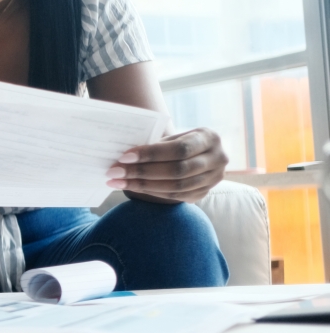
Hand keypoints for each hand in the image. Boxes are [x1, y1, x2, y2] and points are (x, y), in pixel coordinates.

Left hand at [105, 128, 227, 202]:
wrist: (200, 154)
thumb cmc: (180, 142)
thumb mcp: (175, 137)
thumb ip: (157, 144)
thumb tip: (125, 156)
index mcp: (209, 138)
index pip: (179, 149)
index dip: (151, 154)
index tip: (124, 157)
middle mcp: (218, 159)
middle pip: (177, 170)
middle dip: (142, 172)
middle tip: (114, 172)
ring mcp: (214, 179)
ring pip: (175, 187)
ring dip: (142, 185)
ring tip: (117, 181)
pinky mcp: (204, 193)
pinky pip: (175, 196)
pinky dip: (152, 192)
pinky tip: (132, 187)